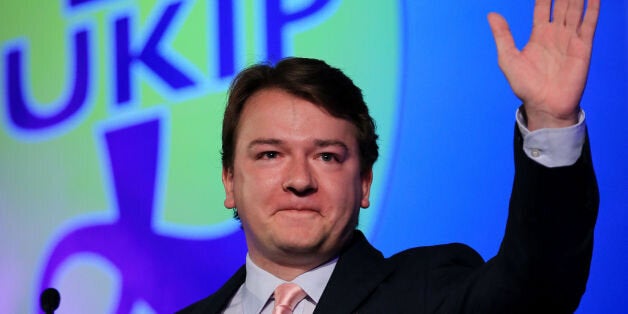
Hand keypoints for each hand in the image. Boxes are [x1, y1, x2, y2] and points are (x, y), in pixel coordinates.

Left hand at [488, 0, 599, 130]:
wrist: (544, 105)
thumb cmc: (525, 86)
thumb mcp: (508, 58)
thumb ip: (502, 35)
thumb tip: (491, 14)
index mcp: (538, 35)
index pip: (542, 7)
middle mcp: (556, 34)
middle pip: (561, 4)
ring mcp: (570, 39)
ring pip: (575, 10)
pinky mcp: (583, 47)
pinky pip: (589, 24)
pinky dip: (592, 8)